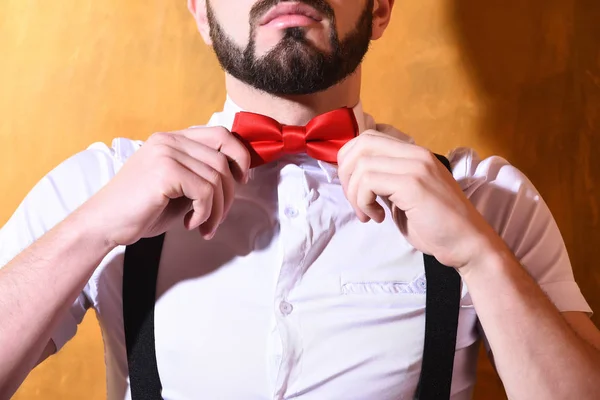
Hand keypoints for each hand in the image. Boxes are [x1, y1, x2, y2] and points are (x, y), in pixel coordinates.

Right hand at [81, 127, 250, 245]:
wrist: (104, 224)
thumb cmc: (140, 209)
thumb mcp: (176, 186)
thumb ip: (200, 175)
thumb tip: (237, 177)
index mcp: (171, 139)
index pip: (220, 133)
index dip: (239, 156)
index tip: (242, 181)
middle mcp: (169, 140)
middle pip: (223, 157)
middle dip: (230, 192)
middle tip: (219, 216)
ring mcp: (166, 153)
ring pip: (217, 178)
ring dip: (217, 209)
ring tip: (204, 226)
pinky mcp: (165, 171)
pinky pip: (205, 191)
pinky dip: (204, 213)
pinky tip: (190, 224)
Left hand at [337, 129, 500, 268]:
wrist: (468, 244)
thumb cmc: (437, 227)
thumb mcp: (404, 197)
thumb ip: (385, 182)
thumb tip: (355, 179)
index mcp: (414, 154)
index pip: (369, 138)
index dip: (350, 161)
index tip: (354, 189)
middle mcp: (416, 153)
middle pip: (361, 145)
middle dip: (346, 174)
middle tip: (355, 201)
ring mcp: (416, 166)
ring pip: (361, 165)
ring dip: (355, 194)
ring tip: (368, 214)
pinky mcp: (413, 184)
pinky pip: (369, 182)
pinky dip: (364, 202)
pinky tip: (378, 217)